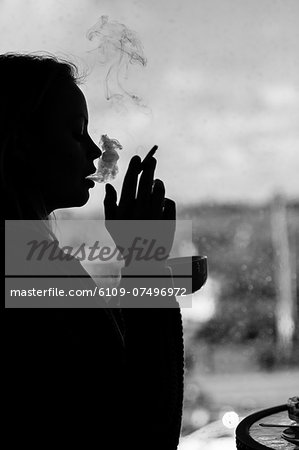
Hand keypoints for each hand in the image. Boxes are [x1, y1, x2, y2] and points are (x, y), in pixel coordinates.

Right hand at [103, 154, 175, 268]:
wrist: (144, 262)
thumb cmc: (125, 241)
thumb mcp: (112, 225)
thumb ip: (109, 205)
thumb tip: (109, 186)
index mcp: (125, 211)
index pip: (129, 184)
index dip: (133, 169)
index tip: (137, 157)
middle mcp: (140, 212)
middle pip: (146, 184)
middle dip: (149, 169)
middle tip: (151, 159)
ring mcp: (156, 217)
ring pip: (160, 191)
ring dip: (159, 183)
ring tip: (156, 182)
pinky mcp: (169, 222)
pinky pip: (170, 203)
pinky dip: (166, 200)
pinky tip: (162, 201)